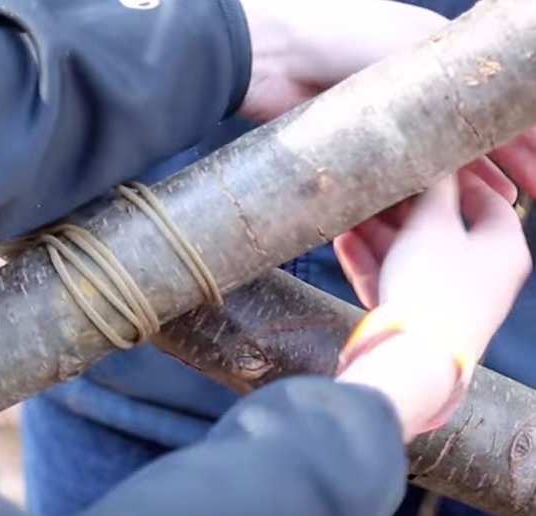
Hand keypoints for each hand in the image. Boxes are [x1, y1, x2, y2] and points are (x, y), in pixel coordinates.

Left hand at [237, 0, 535, 200]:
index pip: (487, 105)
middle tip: (525, 196)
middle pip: (464, 138)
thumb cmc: (343, 34)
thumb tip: (493, 110)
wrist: (274, 54)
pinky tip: (441, 212)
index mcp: (430, 67)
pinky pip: (394, 177)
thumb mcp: (410, 41)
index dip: (519, 135)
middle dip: (500, 165)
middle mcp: (410, 99)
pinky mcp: (353, 150)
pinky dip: (420, 194)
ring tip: (497, 205)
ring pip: (434, 162)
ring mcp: (381, 127)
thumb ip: (453, 74)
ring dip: (467, 184)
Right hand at [334, 173, 530, 439]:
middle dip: (401, 209)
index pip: (490, 201)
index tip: (428, 164)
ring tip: (346, 213)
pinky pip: (395, 279)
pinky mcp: (418, 317)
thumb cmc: (434, 283)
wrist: (413, 357)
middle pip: (441, 229)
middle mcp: (481, 274)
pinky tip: (342, 241)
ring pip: (411, 255)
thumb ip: (436, 189)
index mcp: (502, 247)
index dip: (460, 178)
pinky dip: (370, 260)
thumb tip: (439, 164)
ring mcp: (448, 298)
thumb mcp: (434, 224)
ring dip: (377, 233)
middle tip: (375, 189)